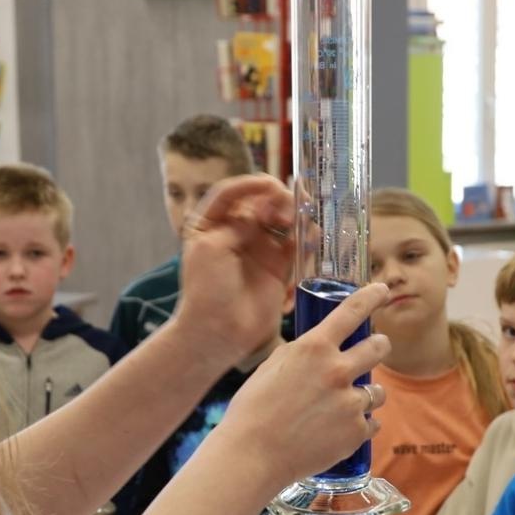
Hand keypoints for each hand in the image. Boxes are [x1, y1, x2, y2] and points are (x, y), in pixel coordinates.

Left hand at [174, 175, 295, 364]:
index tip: (268, 183)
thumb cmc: (206, 289)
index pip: (231, 193)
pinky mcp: (278, 267)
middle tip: (285, 204)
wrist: (218, 331)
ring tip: (297, 219)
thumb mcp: (211, 248)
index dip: (250, 184)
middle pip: (260, 203)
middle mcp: (236, 233)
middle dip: (276, 198)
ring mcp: (258, 249)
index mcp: (210, 224)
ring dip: (292, 213)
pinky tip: (309, 234)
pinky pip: (296, 245)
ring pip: (281, 220)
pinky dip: (305, 236)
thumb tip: (262, 207)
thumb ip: (238, 222)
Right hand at [212, 283, 390, 487]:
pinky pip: (371, 423)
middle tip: (374, 349)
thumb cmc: (253, 410)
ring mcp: (350, 403)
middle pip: (379, 347)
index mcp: (314, 348)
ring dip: (367, 394)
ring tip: (344, 405)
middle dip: (379, 346)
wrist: (252, 455)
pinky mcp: (356, 432)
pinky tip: (339, 430)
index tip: (382, 290)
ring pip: (378, 391)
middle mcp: (338, 370)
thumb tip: (315, 349)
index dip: (372, 296)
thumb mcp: (271, 367)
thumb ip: (300, 353)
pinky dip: (359, 425)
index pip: (352, 311)